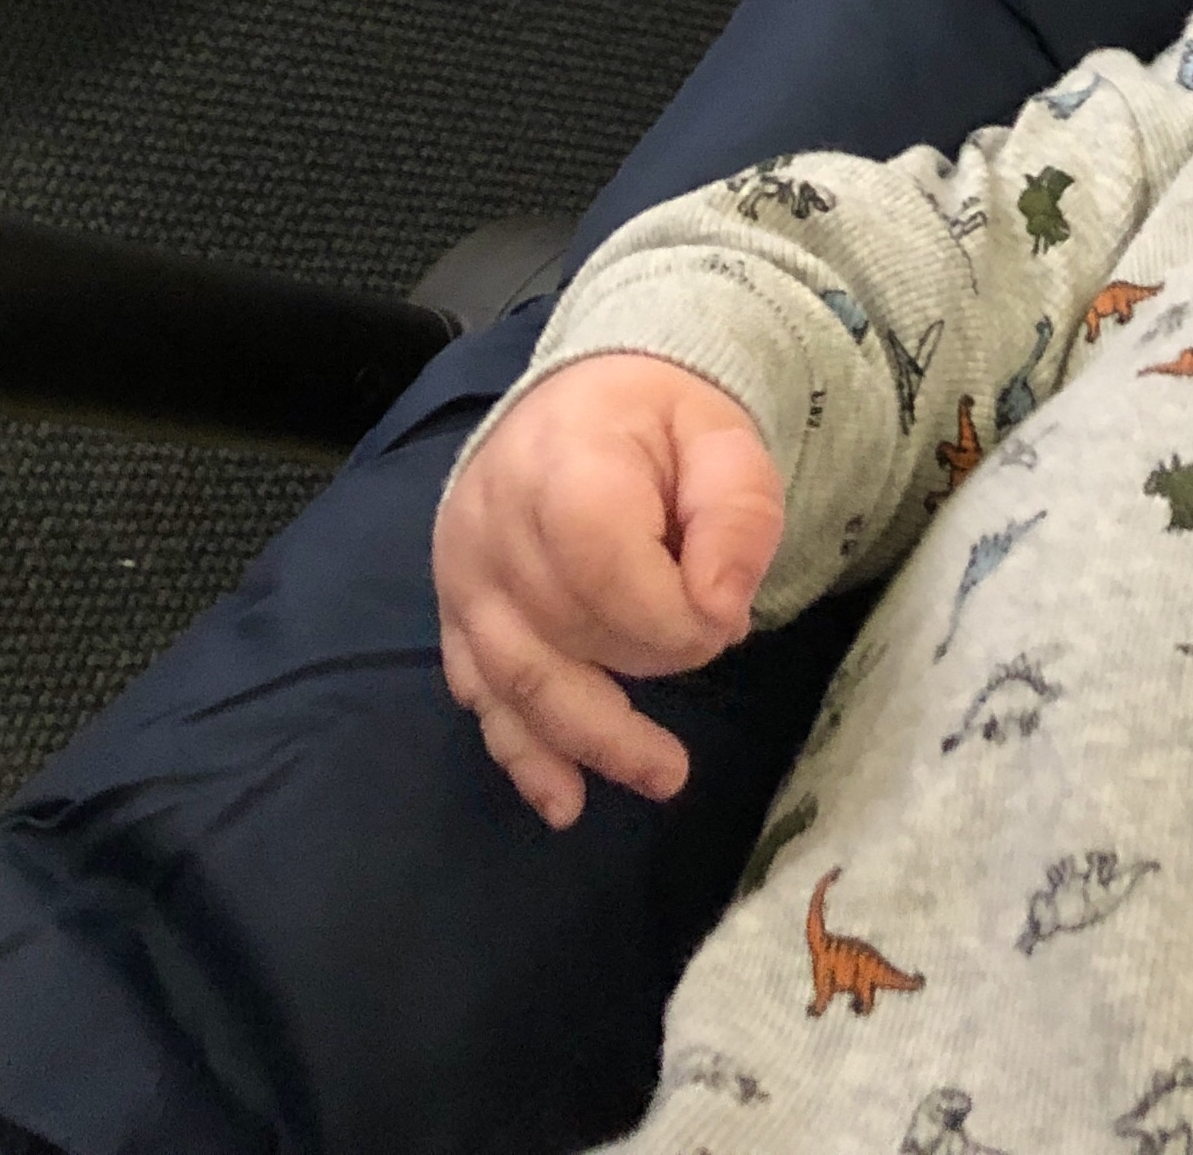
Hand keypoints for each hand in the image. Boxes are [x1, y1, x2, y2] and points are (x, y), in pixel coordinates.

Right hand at [434, 353, 786, 827]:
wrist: (583, 396)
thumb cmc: (660, 419)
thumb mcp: (723, 438)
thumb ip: (737, 513)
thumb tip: (722, 611)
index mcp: (563, 464)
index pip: (607, 574)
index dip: (674, 616)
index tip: (730, 613)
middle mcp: (495, 522)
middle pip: (571, 630)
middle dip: (653, 657)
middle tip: (714, 646)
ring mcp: (465, 571)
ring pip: (521, 678)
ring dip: (590, 740)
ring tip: (662, 776)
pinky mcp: (455, 609)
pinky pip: (481, 690)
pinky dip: (522, 750)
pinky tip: (563, 797)